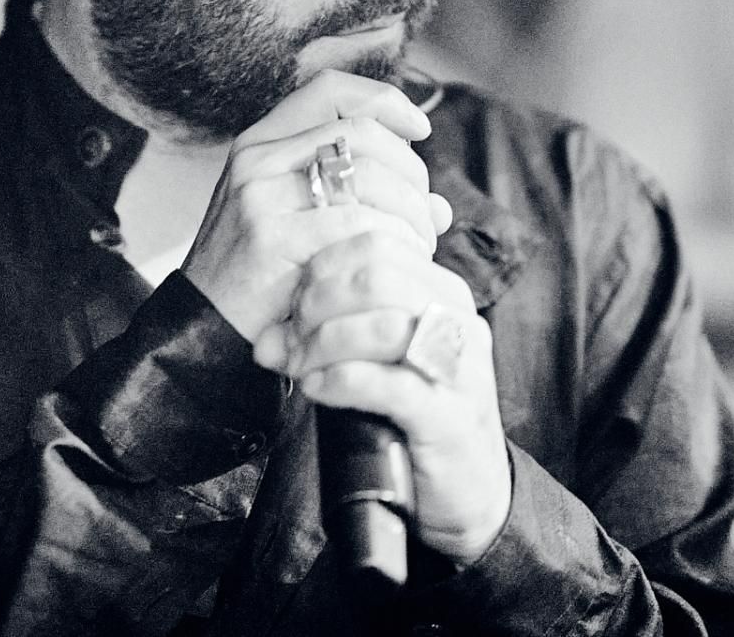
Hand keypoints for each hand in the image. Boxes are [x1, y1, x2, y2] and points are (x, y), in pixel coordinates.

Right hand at [179, 70, 452, 344]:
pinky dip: (390, 242)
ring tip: (415, 248)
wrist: (203, 331)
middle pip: (363, 132)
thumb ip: (363, 202)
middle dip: (412, 174)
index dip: (386, 100)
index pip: (330, 90)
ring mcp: (260, 195)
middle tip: (424, 218)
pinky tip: (393, 265)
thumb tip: (441, 208)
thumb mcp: (300, 224)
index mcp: (260, 144)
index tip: (420, 131)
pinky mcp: (272, 237)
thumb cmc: (260, 280)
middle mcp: (257, 158)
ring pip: (370, 176)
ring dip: (410, 213)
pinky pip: (358, 224)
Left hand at [256, 235, 511, 565]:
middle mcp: (456, 317)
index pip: (375, 243)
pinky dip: (339, 381)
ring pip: (381, 323)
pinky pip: (387, 383)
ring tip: (299, 365)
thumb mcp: (372, 362)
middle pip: (376, 273)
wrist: (467, 492)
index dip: (321, 268)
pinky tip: (316, 389)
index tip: (292, 304)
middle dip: (317, 302)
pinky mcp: (450, 415)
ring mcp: (458, 366)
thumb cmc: (413, 417)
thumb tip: (266, 339)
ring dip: (323, 342)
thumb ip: (325, 337)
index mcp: (439, 290)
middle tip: (291, 338)